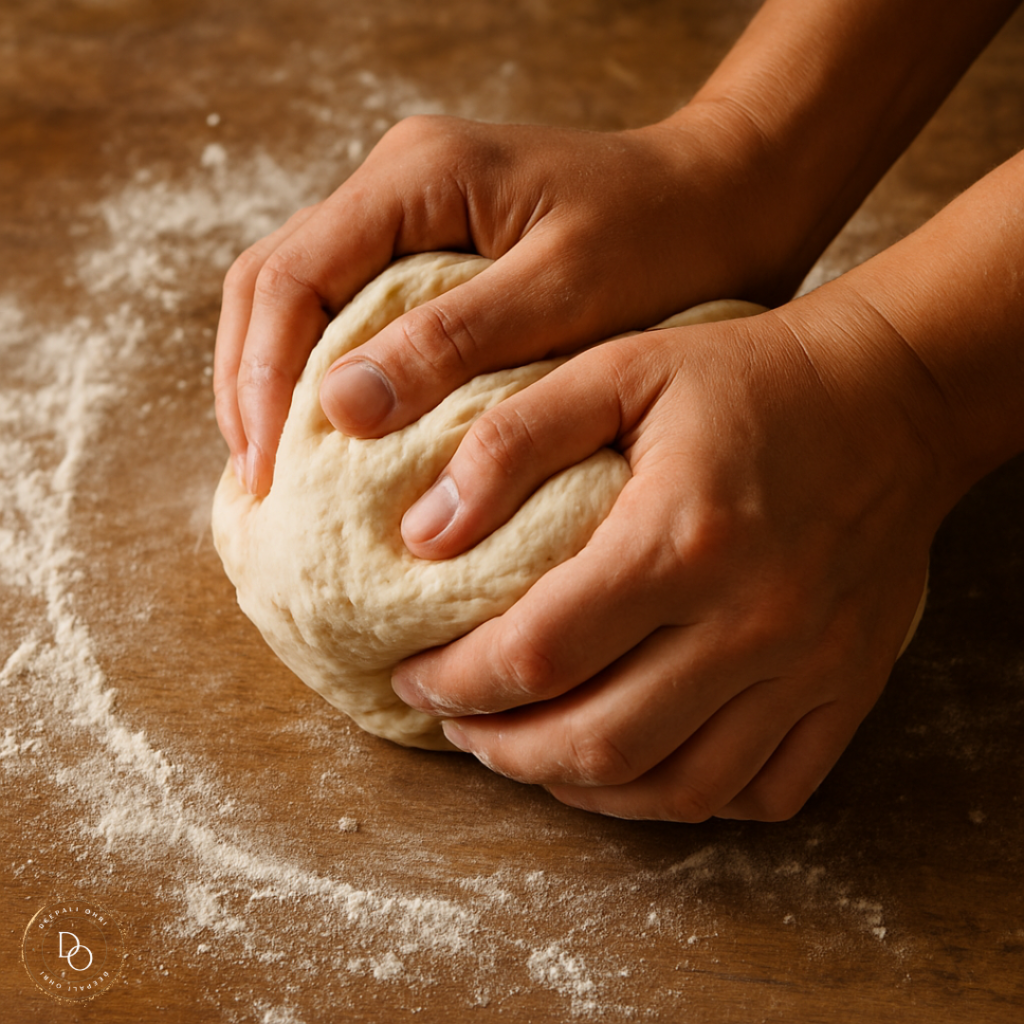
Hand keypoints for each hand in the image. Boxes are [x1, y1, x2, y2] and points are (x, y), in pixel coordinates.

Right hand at [213, 111, 798, 494]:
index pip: (290, 276)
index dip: (261, 378)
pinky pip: (353, 313)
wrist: (725, 204)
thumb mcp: (564, 293)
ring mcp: (412, 217)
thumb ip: (453, 342)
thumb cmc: (663, 241)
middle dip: (252, 384)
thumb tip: (338, 408)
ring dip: (278, 383)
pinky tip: (336, 437)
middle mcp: (397, 186)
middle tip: (259, 482)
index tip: (266, 469)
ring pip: (303, 300)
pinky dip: (329, 379)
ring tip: (279, 469)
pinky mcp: (437, 255)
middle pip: (274, 283)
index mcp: (417, 176)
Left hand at [391, 289, 942, 821]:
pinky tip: (637, 770)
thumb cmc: (744, 380)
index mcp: (679, 541)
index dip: (455, 681)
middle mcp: (748, 623)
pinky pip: (764, 792)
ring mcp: (806, 669)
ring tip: (527, 755)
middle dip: (503, 750)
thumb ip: (512, 442)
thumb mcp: (619, 370)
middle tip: (458, 726)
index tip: (414, 675)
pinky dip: (686, 801)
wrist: (889, 397)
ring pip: (676, 788)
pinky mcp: (847, 688)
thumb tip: (423, 533)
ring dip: (580, 788)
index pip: (538, 653)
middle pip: (598, 740)